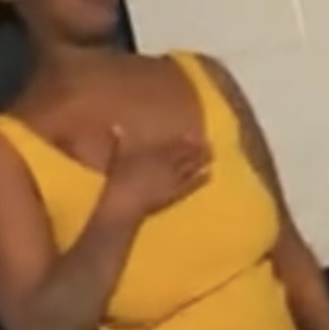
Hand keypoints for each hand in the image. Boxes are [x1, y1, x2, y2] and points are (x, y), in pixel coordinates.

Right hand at [97, 125, 211, 223]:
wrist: (124, 204)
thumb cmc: (119, 179)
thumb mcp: (117, 157)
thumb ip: (119, 141)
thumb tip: (116, 125)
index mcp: (155, 154)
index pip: (174, 145)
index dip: (186, 140)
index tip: (195, 134)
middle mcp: (167, 165)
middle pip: (186, 155)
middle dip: (199, 149)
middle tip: (210, 143)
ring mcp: (173, 180)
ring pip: (191, 168)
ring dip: (202, 161)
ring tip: (212, 155)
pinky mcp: (174, 194)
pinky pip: (191, 185)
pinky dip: (201, 179)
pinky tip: (209, 174)